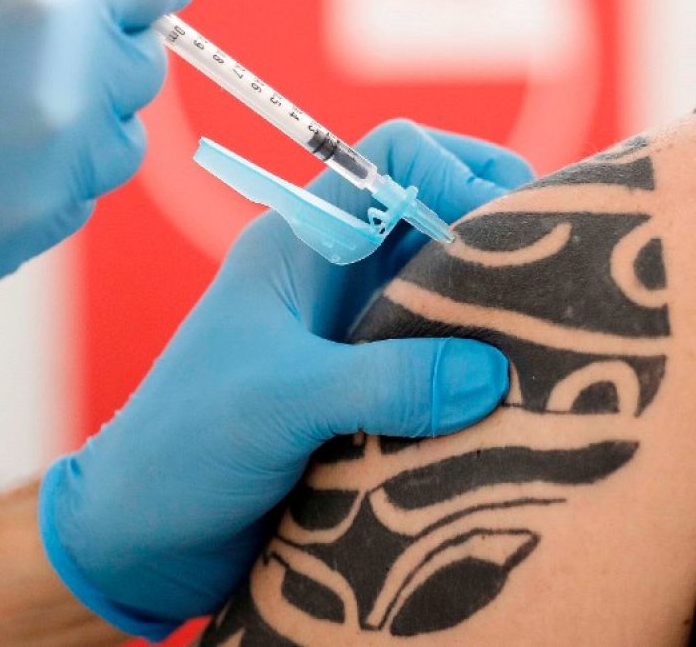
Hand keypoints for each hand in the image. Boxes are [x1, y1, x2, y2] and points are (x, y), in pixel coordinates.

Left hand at [37, 120, 534, 636]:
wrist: (136, 539)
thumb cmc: (181, 448)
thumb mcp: (281, 402)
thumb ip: (385, 381)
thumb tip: (492, 371)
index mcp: (303, 243)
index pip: (397, 156)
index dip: (458, 170)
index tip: (501, 233)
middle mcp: (337, 277)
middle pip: (439, 218)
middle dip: (501, 238)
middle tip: (559, 284)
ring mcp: (355, 336)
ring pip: (448, 293)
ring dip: (495, 314)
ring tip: (552, 348)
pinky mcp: (369, 397)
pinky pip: (442, 364)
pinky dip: (480, 376)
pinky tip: (514, 406)